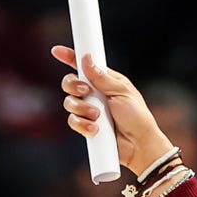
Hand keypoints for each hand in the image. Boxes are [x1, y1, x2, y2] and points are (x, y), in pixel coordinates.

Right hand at [53, 48, 176, 176]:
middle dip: (73, 85)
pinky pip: (73, 122)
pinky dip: (82, 124)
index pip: (84, 66)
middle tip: (85, 91)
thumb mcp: (122, 92)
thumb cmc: (137, 117)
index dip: (70, 57)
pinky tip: (95, 129)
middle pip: (70, 83)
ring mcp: (89, 111)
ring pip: (69, 103)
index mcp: (104, 81)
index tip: (57, 51)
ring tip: (97, 116)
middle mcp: (94, 94)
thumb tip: (86, 59)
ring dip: (81, 108)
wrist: (139, 145)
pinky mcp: (86, 127)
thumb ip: (102, 77)